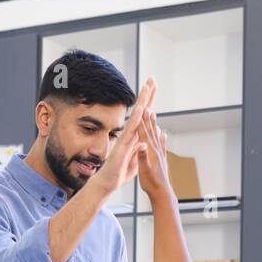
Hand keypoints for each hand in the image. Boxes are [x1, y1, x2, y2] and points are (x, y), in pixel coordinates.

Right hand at [87, 77, 154, 197]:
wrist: (107, 183)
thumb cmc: (119, 172)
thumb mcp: (135, 161)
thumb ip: (139, 150)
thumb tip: (143, 140)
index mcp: (134, 137)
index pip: (144, 117)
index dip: (149, 103)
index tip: (154, 89)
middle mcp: (130, 134)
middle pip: (140, 111)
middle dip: (147, 95)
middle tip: (152, 79)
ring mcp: (126, 138)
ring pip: (136, 116)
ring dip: (142, 102)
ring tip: (148, 87)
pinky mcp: (122, 145)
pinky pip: (131, 129)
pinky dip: (137, 119)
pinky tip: (142, 109)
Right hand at [135, 86, 172, 200]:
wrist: (162, 193)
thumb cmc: (151, 183)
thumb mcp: (143, 171)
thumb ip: (142, 157)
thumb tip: (141, 145)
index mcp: (150, 151)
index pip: (144, 132)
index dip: (142, 119)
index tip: (141, 106)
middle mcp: (156, 150)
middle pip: (151, 130)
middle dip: (148, 117)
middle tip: (148, 103)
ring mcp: (160, 154)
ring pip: (156, 135)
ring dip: (153, 124)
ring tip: (153, 114)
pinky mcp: (162, 159)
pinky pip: (160, 145)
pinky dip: (160, 137)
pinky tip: (162, 133)